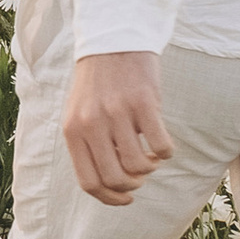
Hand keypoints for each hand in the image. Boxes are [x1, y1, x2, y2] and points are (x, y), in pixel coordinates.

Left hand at [61, 51, 171, 205]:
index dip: (111, 198)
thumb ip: (87, 145)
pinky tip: (163, 145)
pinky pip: (160, 145)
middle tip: (141, 174)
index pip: (89, 182)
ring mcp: (117, 113)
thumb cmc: (98, 83)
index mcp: (73, 131)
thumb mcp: (79, 113)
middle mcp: (92, 124)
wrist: (113, 39)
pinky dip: (166, 153)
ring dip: (150, 168)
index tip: (126, 198)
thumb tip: (111, 184)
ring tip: (151, 157)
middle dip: (133, 185)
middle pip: (115, 179)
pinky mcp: (143, 102)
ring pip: (138, 166)